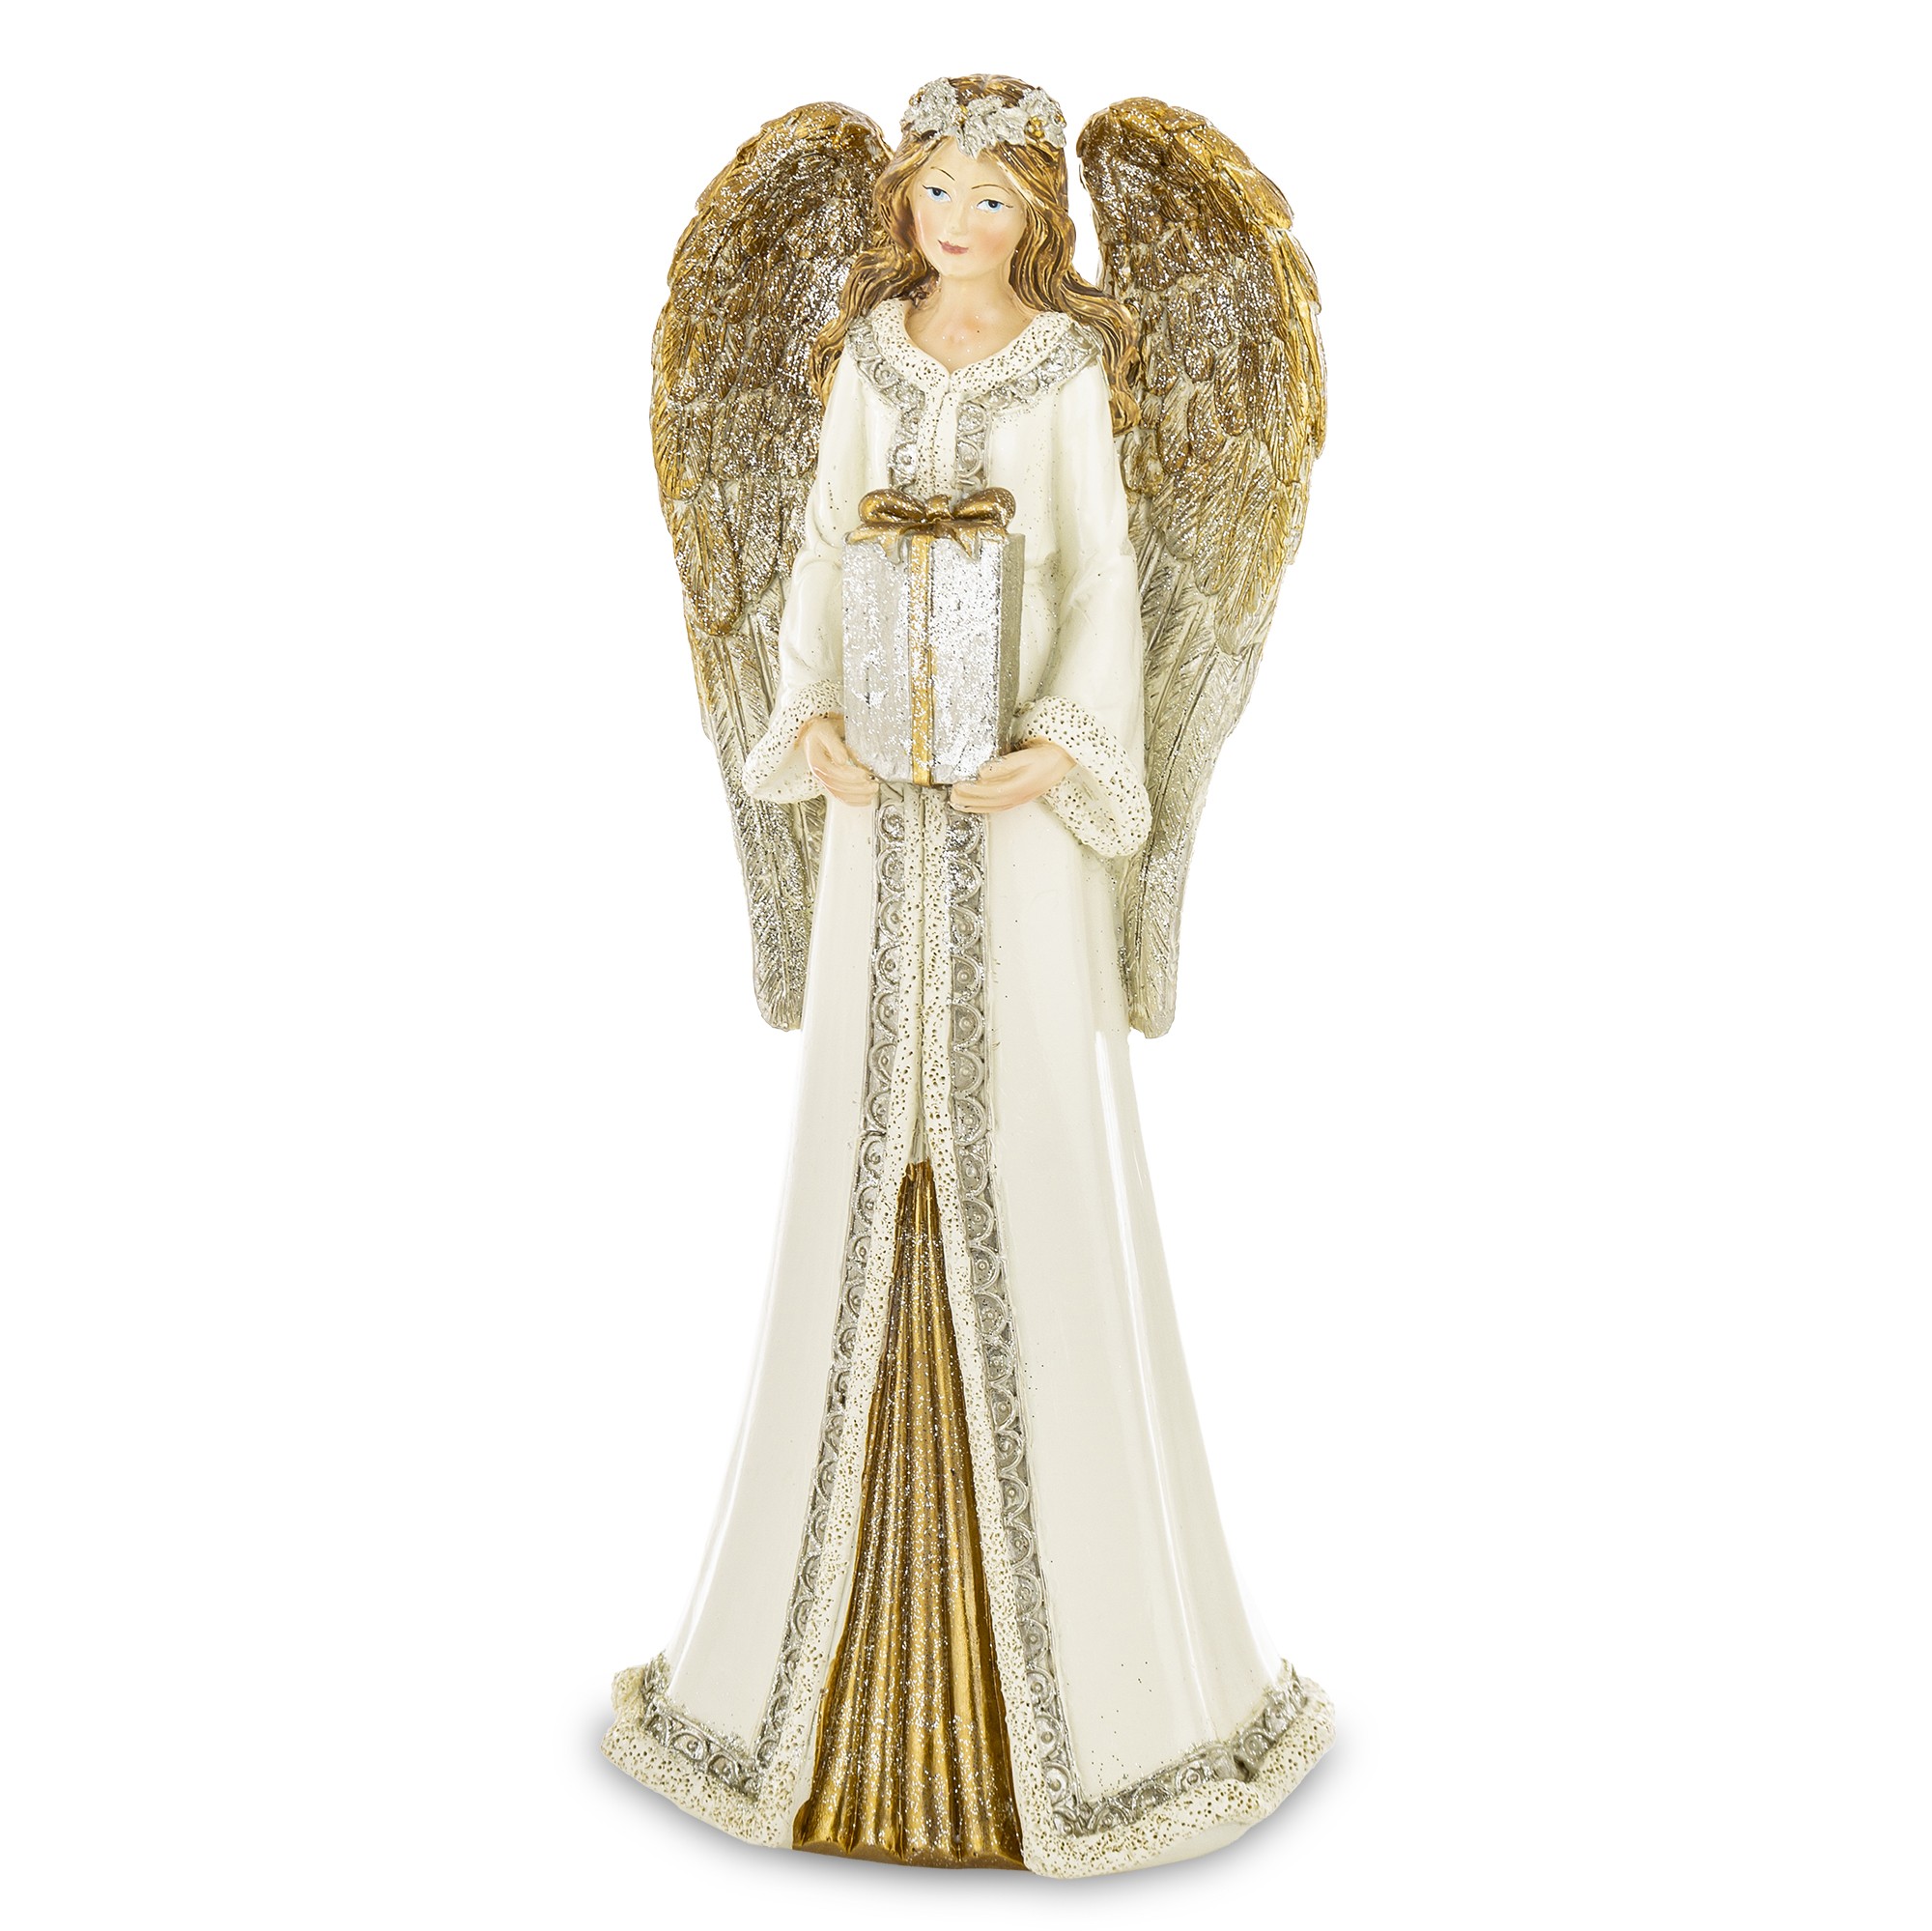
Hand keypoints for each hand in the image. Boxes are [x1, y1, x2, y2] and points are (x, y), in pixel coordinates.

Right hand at [796, 714, 878, 806]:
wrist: (814, 735)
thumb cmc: (821, 732)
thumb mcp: (826, 732)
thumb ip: (834, 745)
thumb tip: (842, 759)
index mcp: (816, 760)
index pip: (831, 772)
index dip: (848, 775)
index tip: (864, 774)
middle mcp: (819, 773)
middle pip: (836, 786)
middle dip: (857, 787)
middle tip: (873, 784)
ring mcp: (825, 780)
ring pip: (839, 794)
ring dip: (858, 796)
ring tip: (872, 791)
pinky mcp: (831, 784)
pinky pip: (841, 797)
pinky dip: (854, 801)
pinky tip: (865, 799)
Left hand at [948, 739, 1073, 814]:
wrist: (1064, 758)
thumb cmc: (1046, 755)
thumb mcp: (1025, 756)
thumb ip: (1004, 765)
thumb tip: (984, 772)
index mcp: (1021, 785)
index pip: (992, 791)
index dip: (974, 790)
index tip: (959, 784)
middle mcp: (1020, 795)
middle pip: (990, 801)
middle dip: (969, 799)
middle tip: (953, 794)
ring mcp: (1021, 798)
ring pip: (994, 806)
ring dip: (974, 805)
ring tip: (958, 802)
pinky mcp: (1021, 797)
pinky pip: (1000, 806)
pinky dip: (985, 807)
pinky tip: (976, 805)